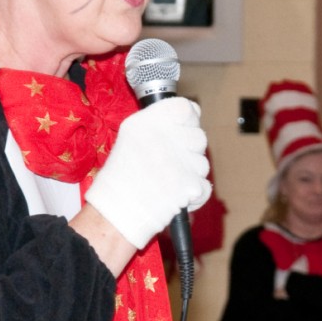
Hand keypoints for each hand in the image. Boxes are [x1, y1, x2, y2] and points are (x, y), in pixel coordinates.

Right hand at [86, 97, 211, 248]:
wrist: (116, 212)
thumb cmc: (122, 175)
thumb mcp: (131, 135)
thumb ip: (161, 120)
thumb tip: (194, 111)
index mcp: (148, 122)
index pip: (186, 108)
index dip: (189, 119)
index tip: (182, 129)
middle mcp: (165, 138)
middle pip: (199, 136)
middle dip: (189, 151)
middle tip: (168, 163)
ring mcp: (180, 162)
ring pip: (203, 163)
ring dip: (190, 174)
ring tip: (167, 181)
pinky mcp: (190, 186)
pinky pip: (204, 186)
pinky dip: (193, 195)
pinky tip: (175, 195)